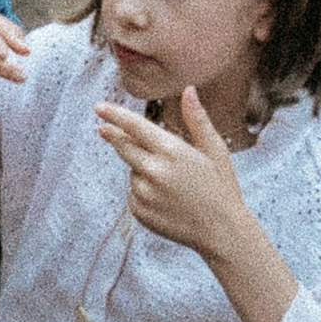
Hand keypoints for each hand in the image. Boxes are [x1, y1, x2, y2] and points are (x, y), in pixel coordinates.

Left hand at [97, 89, 301, 321]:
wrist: (220, 231)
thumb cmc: (221, 185)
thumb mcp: (214, 149)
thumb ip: (197, 119)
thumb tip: (189, 90)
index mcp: (172, 152)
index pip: (136, 127)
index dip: (116, 116)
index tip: (99, 107)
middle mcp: (154, 172)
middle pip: (123, 147)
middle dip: (112, 135)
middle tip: (102, 128)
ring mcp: (144, 194)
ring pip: (132, 171)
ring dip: (142, 168)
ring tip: (172, 181)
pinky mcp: (139, 212)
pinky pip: (134, 193)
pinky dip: (143, 190)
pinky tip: (166, 197)